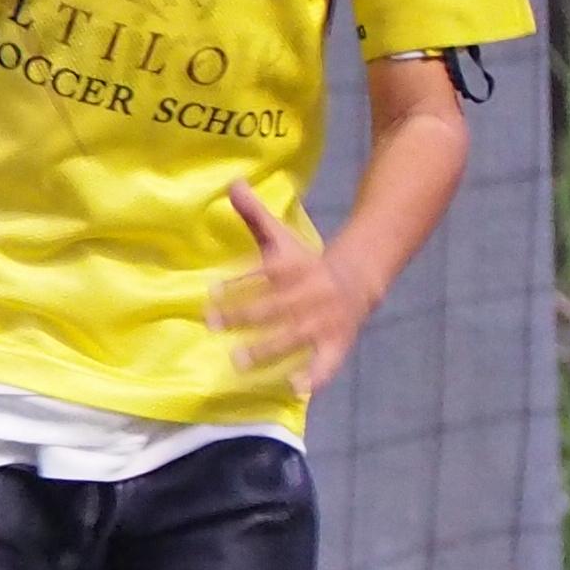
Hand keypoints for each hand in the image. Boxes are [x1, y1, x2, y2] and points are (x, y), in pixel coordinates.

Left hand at [207, 183, 376, 393]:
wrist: (358, 279)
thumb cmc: (305, 262)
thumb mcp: (282, 237)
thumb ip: (255, 214)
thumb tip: (232, 181)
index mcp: (295, 268)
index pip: (266, 273)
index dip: (241, 281)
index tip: (212, 291)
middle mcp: (309, 295)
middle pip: (275, 306)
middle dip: (244, 314)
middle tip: (211, 322)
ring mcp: (323, 321)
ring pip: (294, 336)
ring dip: (267, 349)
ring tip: (238, 361)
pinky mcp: (336, 344)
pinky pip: (327, 363)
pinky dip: (315, 376)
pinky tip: (297, 389)